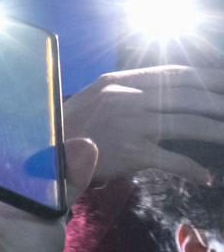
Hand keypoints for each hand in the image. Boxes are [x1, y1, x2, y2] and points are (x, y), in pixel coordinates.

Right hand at [61, 66, 223, 185]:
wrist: (44, 151)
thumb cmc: (74, 125)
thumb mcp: (100, 96)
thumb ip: (132, 91)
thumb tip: (170, 90)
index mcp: (122, 82)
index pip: (176, 74)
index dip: (208, 78)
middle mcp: (129, 98)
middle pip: (189, 97)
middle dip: (220, 104)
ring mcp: (131, 124)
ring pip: (189, 125)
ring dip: (219, 132)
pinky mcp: (131, 152)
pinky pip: (172, 160)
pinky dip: (192, 170)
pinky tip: (205, 177)